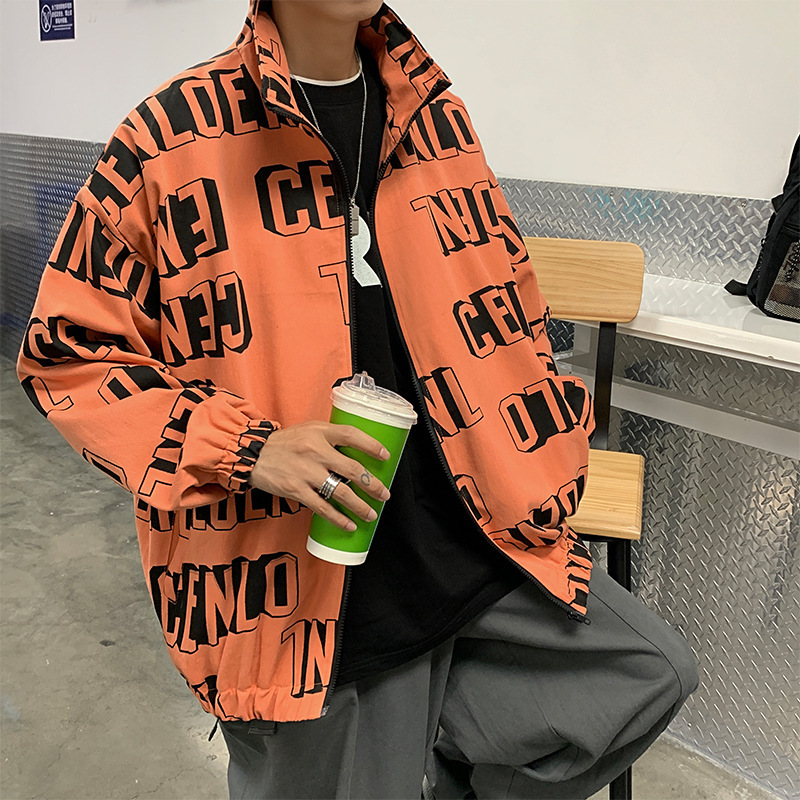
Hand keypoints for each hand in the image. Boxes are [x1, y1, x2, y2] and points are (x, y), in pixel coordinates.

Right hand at [248, 421, 390, 531]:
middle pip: (352, 469)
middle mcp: (315, 452)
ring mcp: (306, 473)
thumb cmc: (285, 442)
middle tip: (384, 494)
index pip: (351, 435)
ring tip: (371, 514)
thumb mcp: (309, 429)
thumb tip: (358, 447)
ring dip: (359, 506)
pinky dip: (338, 519)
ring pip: (341, 492)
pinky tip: (349, 525)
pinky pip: (322, 508)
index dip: (371, 445)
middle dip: (372, 484)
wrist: (252, 454)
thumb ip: (331, 436)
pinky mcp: (297, 490)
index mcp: (320, 432)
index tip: (385, 456)